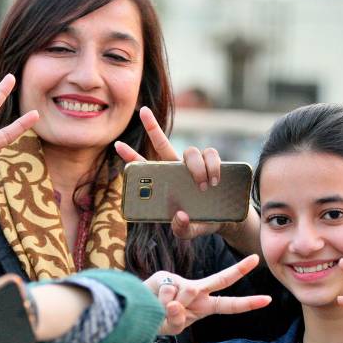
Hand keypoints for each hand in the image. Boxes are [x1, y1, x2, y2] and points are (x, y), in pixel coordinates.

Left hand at [114, 106, 244, 240]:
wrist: (225, 219)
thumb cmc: (200, 222)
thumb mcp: (189, 231)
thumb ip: (182, 229)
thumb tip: (180, 216)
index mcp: (165, 184)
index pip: (145, 167)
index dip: (131, 156)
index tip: (117, 145)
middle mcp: (176, 169)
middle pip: (162, 143)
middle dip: (152, 126)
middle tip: (142, 111)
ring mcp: (194, 164)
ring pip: (190, 151)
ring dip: (197, 167)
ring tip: (204, 186)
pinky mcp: (213, 162)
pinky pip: (211, 154)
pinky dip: (213, 165)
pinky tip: (216, 180)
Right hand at [145, 254, 271, 334]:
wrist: (136, 310)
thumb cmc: (157, 320)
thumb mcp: (172, 328)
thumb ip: (177, 320)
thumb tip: (176, 303)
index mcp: (204, 306)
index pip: (229, 305)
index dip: (248, 303)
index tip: (268, 300)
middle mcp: (196, 291)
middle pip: (221, 279)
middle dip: (239, 270)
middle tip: (256, 258)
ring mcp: (181, 282)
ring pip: (188, 292)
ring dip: (171, 307)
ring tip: (160, 310)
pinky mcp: (165, 276)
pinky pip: (169, 291)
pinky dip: (161, 301)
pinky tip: (153, 300)